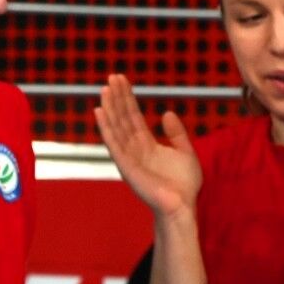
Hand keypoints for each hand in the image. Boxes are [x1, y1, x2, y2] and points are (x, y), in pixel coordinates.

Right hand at [96, 74, 200, 221]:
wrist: (183, 206)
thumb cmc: (183, 185)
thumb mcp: (184, 152)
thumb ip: (176, 133)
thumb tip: (166, 113)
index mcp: (146, 145)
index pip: (133, 117)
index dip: (128, 98)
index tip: (122, 80)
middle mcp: (134, 149)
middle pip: (123, 118)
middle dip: (117, 98)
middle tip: (111, 77)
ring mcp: (129, 158)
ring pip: (115, 128)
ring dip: (109, 108)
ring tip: (104, 89)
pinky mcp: (126, 167)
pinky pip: (113, 144)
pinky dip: (105, 127)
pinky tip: (99, 112)